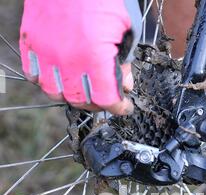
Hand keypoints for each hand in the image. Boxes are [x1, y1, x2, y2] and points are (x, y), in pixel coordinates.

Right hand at [20, 0, 141, 114]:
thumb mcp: (127, 28)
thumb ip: (125, 61)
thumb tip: (124, 85)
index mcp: (95, 55)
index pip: (105, 99)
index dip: (118, 107)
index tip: (123, 107)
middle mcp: (68, 58)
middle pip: (80, 100)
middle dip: (96, 103)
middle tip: (105, 97)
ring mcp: (46, 50)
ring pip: (54, 92)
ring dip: (70, 95)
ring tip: (82, 89)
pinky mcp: (31, 40)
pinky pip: (33, 74)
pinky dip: (45, 80)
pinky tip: (59, 77)